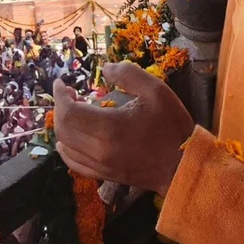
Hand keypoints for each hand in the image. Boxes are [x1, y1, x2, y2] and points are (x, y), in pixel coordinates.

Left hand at [52, 62, 193, 194]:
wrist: (183, 167)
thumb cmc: (171, 127)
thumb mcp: (156, 91)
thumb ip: (128, 74)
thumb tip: (105, 68)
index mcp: (109, 127)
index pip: (68, 112)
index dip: (60, 95)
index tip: (62, 83)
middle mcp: (99, 150)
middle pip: (62, 129)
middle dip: (60, 108)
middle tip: (69, 94)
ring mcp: (100, 165)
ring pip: (65, 147)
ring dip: (62, 126)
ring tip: (72, 111)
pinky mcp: (104, 175)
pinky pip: (74, 163)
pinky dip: (66, 148)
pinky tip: (68, 140)